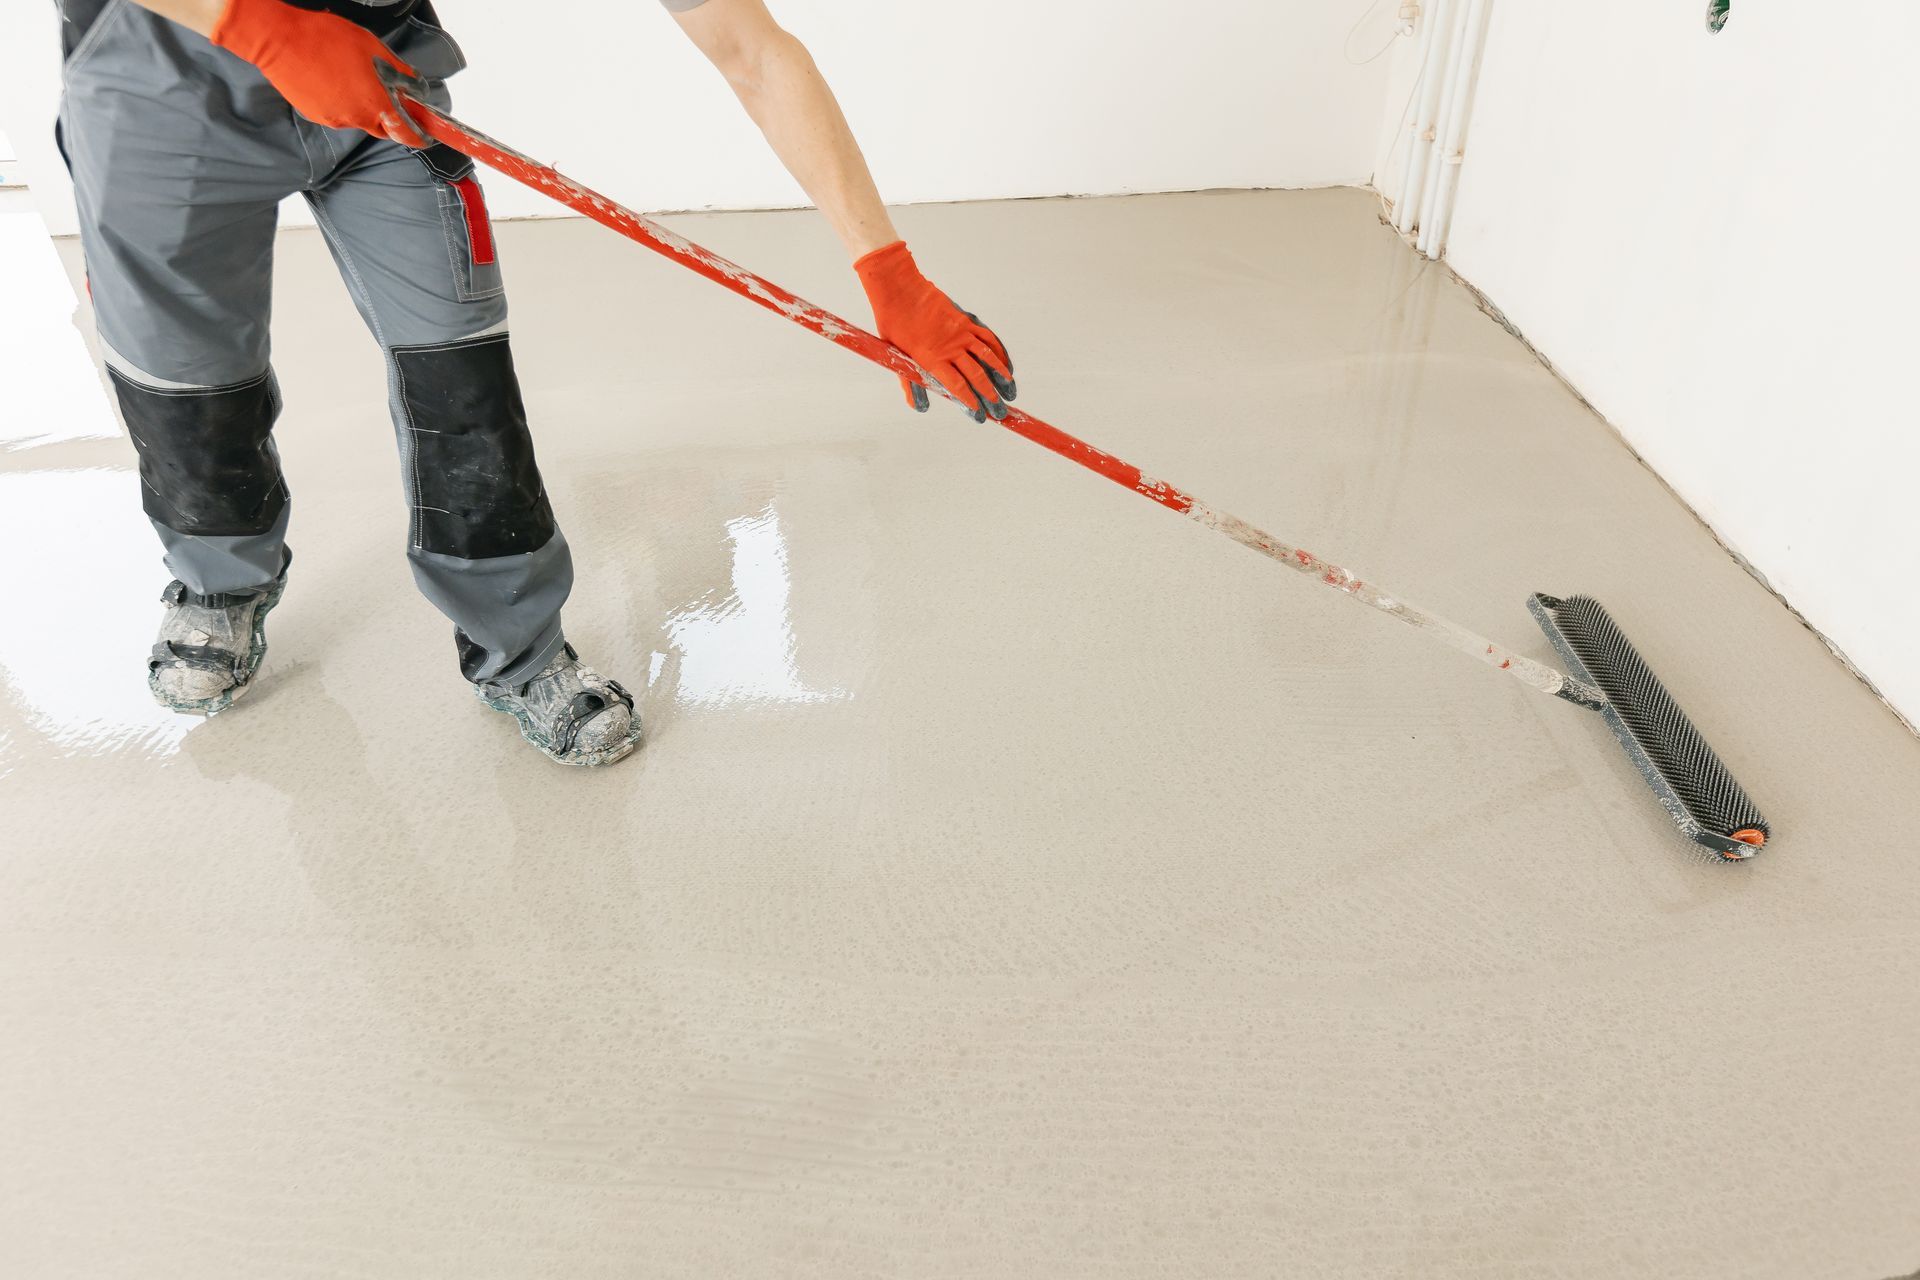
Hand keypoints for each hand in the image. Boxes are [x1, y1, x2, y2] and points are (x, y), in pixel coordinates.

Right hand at [210, 0, 426, 145]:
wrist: (278, 40)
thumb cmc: (325, 37)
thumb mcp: (371, 45)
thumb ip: (397, 69)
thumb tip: (414, 83)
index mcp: (374, 103)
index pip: (404, 132)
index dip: (417, 136)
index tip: (424, 137)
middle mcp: (355, 118)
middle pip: (380, 127)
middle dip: (388, 117)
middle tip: (385, 96)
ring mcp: (333, 119)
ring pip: (356, 118)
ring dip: (360, 104)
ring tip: (349, 75)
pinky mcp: (314, 115)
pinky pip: (336, 112)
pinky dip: (340, 101)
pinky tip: (331, 79)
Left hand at [854, 241, 1014, 422]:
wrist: (899, 291)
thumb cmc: (894, 325)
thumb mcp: (897, 357)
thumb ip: (911, 383)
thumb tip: (920, 407)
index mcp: (932, 359)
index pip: (958, 386)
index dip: (971, 402)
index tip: (980, 415)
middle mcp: (951, 347)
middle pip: (977, 375)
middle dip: (990, 396)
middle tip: (999, 411)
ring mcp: (961, 333)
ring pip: (987, 357)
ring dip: (1001, 375)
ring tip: (1010, 391)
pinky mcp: (966, 320)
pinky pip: (987, 338)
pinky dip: (999, 352)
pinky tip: (1006, 364)